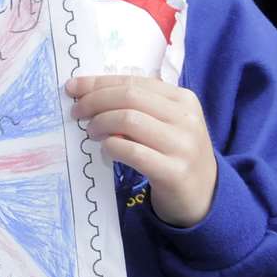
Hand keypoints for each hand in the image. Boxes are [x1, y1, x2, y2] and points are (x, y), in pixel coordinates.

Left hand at [67, 74, 217, 226]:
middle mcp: (186, 118)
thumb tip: (90, 93)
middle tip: (77, 112)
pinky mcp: (174, 171)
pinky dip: (111, 147)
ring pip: (128, 119)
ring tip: (92, 132)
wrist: (203, 194)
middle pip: (128, 97)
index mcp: (183, 99)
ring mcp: (182, 145)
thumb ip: (138, 106)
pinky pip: (131, 151)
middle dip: (95, 101)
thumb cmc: (174, 153)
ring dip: (100, 124)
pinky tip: (107, 150)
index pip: (133, 82)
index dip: (98, 83)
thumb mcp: (165, 123)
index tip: (73, 87)